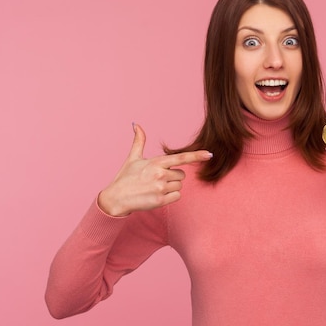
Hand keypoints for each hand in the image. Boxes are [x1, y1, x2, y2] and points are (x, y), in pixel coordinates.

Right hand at [97, 124, 212, 216]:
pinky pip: (177, 196)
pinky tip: (156, 196)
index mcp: (156, 162)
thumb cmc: (125, 178)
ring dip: (170, 187)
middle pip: (182, 175)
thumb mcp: (133, 158)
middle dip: (173, 177)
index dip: (197, 156)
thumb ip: (139, 141)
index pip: (181, 158)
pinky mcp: (160, 201)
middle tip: (156, 179)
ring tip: (154, 188)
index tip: (210, 154)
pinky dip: (170, 197)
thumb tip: (136, 124)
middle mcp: (160, 174)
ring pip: (179, 186)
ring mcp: (161, 188)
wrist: (116, 198)